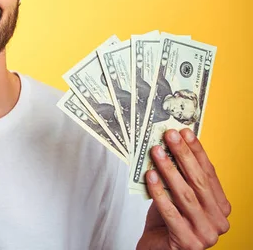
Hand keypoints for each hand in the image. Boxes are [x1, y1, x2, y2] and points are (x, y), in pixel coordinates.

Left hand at [137, 129, 230, 249]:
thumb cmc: (168, 223)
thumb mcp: (177, 197)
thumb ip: (179, 177)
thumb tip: (169, 145)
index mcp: (221, 207)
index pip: (209, 174)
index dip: (197, 151)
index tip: (185, 132)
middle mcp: (218, 221)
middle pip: (199, 182)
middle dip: (183, 155)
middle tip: (169, 136)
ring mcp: (205, 234)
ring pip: (185, 196)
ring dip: (169, 170)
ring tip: (156, 152)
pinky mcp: (187, 243)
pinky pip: (170, 212)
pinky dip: (159, 192)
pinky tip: (149, 176)